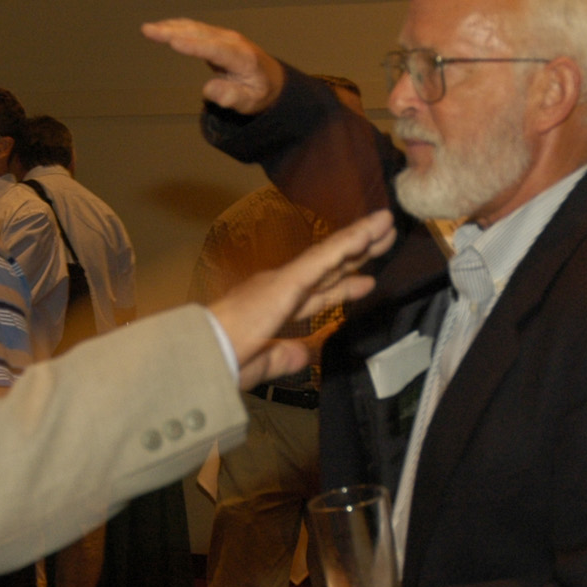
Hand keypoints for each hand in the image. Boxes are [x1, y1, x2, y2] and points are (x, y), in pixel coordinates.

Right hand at [141, 19, 285, 115]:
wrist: (270, 79)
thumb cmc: (260, 92)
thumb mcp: (250, 102)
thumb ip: (231, 97)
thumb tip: (209, 89)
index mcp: (242, 58)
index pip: (215, 49)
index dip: (194, 45)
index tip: (174, 42)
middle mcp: (232, 42)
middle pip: (200, 34)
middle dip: (173, 31)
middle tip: (149, 31)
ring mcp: (224, 37)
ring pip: (195, 28)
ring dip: (170, 27)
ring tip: (148, 29)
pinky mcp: (216, 37)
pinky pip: (194, 28)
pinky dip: (176, 26)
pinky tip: (161, 27)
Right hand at [210, 210, 394, 387]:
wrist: (200, 356)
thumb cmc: (221, 362)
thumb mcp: (262, 363)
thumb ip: (284, 357)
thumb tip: (304, 355)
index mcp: (273, 308)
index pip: (317, 295)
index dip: (343, 286)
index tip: (367, 280)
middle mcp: (279, 288)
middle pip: (329, 269)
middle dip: (358, 254)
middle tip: (386, 238)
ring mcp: (282, 281)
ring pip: (330, 256)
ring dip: (360, 238)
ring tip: (386, 223)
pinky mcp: (286, 282)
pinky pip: (322, 260)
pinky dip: (346, 244)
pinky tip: (367, 233)